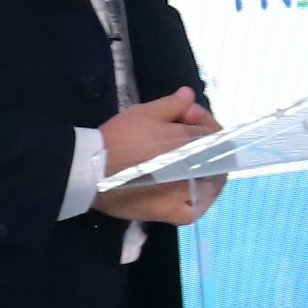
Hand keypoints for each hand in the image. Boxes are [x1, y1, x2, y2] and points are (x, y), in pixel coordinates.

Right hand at [94, 90, 220, 224]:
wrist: (90, 169)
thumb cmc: (117, 138)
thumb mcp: (143, 113)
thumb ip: (172, 104)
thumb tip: (189, 94)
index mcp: (187, 142)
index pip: (214, 134)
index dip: (205, 122)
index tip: (188, 118)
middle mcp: (191, 170)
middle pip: (218, 159)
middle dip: (209, 146)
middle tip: (188, 139)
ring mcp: (183, 194)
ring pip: (212, 185)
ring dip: (209, 171)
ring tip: (193, 163)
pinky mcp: (171, 213)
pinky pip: (194, 210)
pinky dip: (199, 200)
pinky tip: (193, 191)